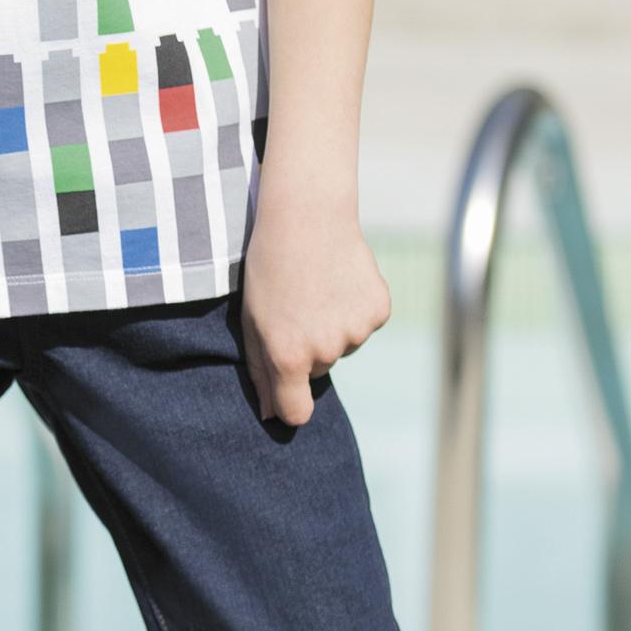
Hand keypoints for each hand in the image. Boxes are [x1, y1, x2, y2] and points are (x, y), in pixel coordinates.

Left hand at [238, 201, 390, 427]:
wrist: (307, 215)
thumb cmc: (269, 267)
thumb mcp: (251, 319)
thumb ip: (261, 371)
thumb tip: (272, 416)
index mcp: (288, 356)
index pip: (297, 412)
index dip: (290, 403)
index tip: (287, 391)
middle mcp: (325, 350)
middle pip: (318, 371)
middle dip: (307, 348)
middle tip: (295, 306)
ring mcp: (356, 331)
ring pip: (343, 345)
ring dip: (332, 326)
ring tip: (316, 288)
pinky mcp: (379, 311)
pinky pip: (364, 324)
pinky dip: (354, 308)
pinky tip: (339, 281)